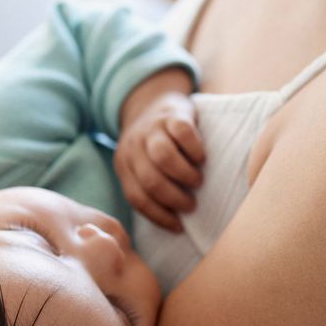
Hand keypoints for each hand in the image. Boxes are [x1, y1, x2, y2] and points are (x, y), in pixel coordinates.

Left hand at [114, 86, 205, 231]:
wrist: (151, 99)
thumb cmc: (152, 143)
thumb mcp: (140, 163)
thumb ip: (146, 185)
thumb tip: (173, 224)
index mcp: (124, 163)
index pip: (136, 197)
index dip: (158, 216)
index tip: (178, 226)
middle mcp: (134, 146)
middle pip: (150, 179)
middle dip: (173, 198)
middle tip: (190, 205)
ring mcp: (152, 128)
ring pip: (163, 157)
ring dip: (184, 175)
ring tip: (196, 182)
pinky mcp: (171, 114)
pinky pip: (183, 133)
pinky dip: (195, 151)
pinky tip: (201, 158)